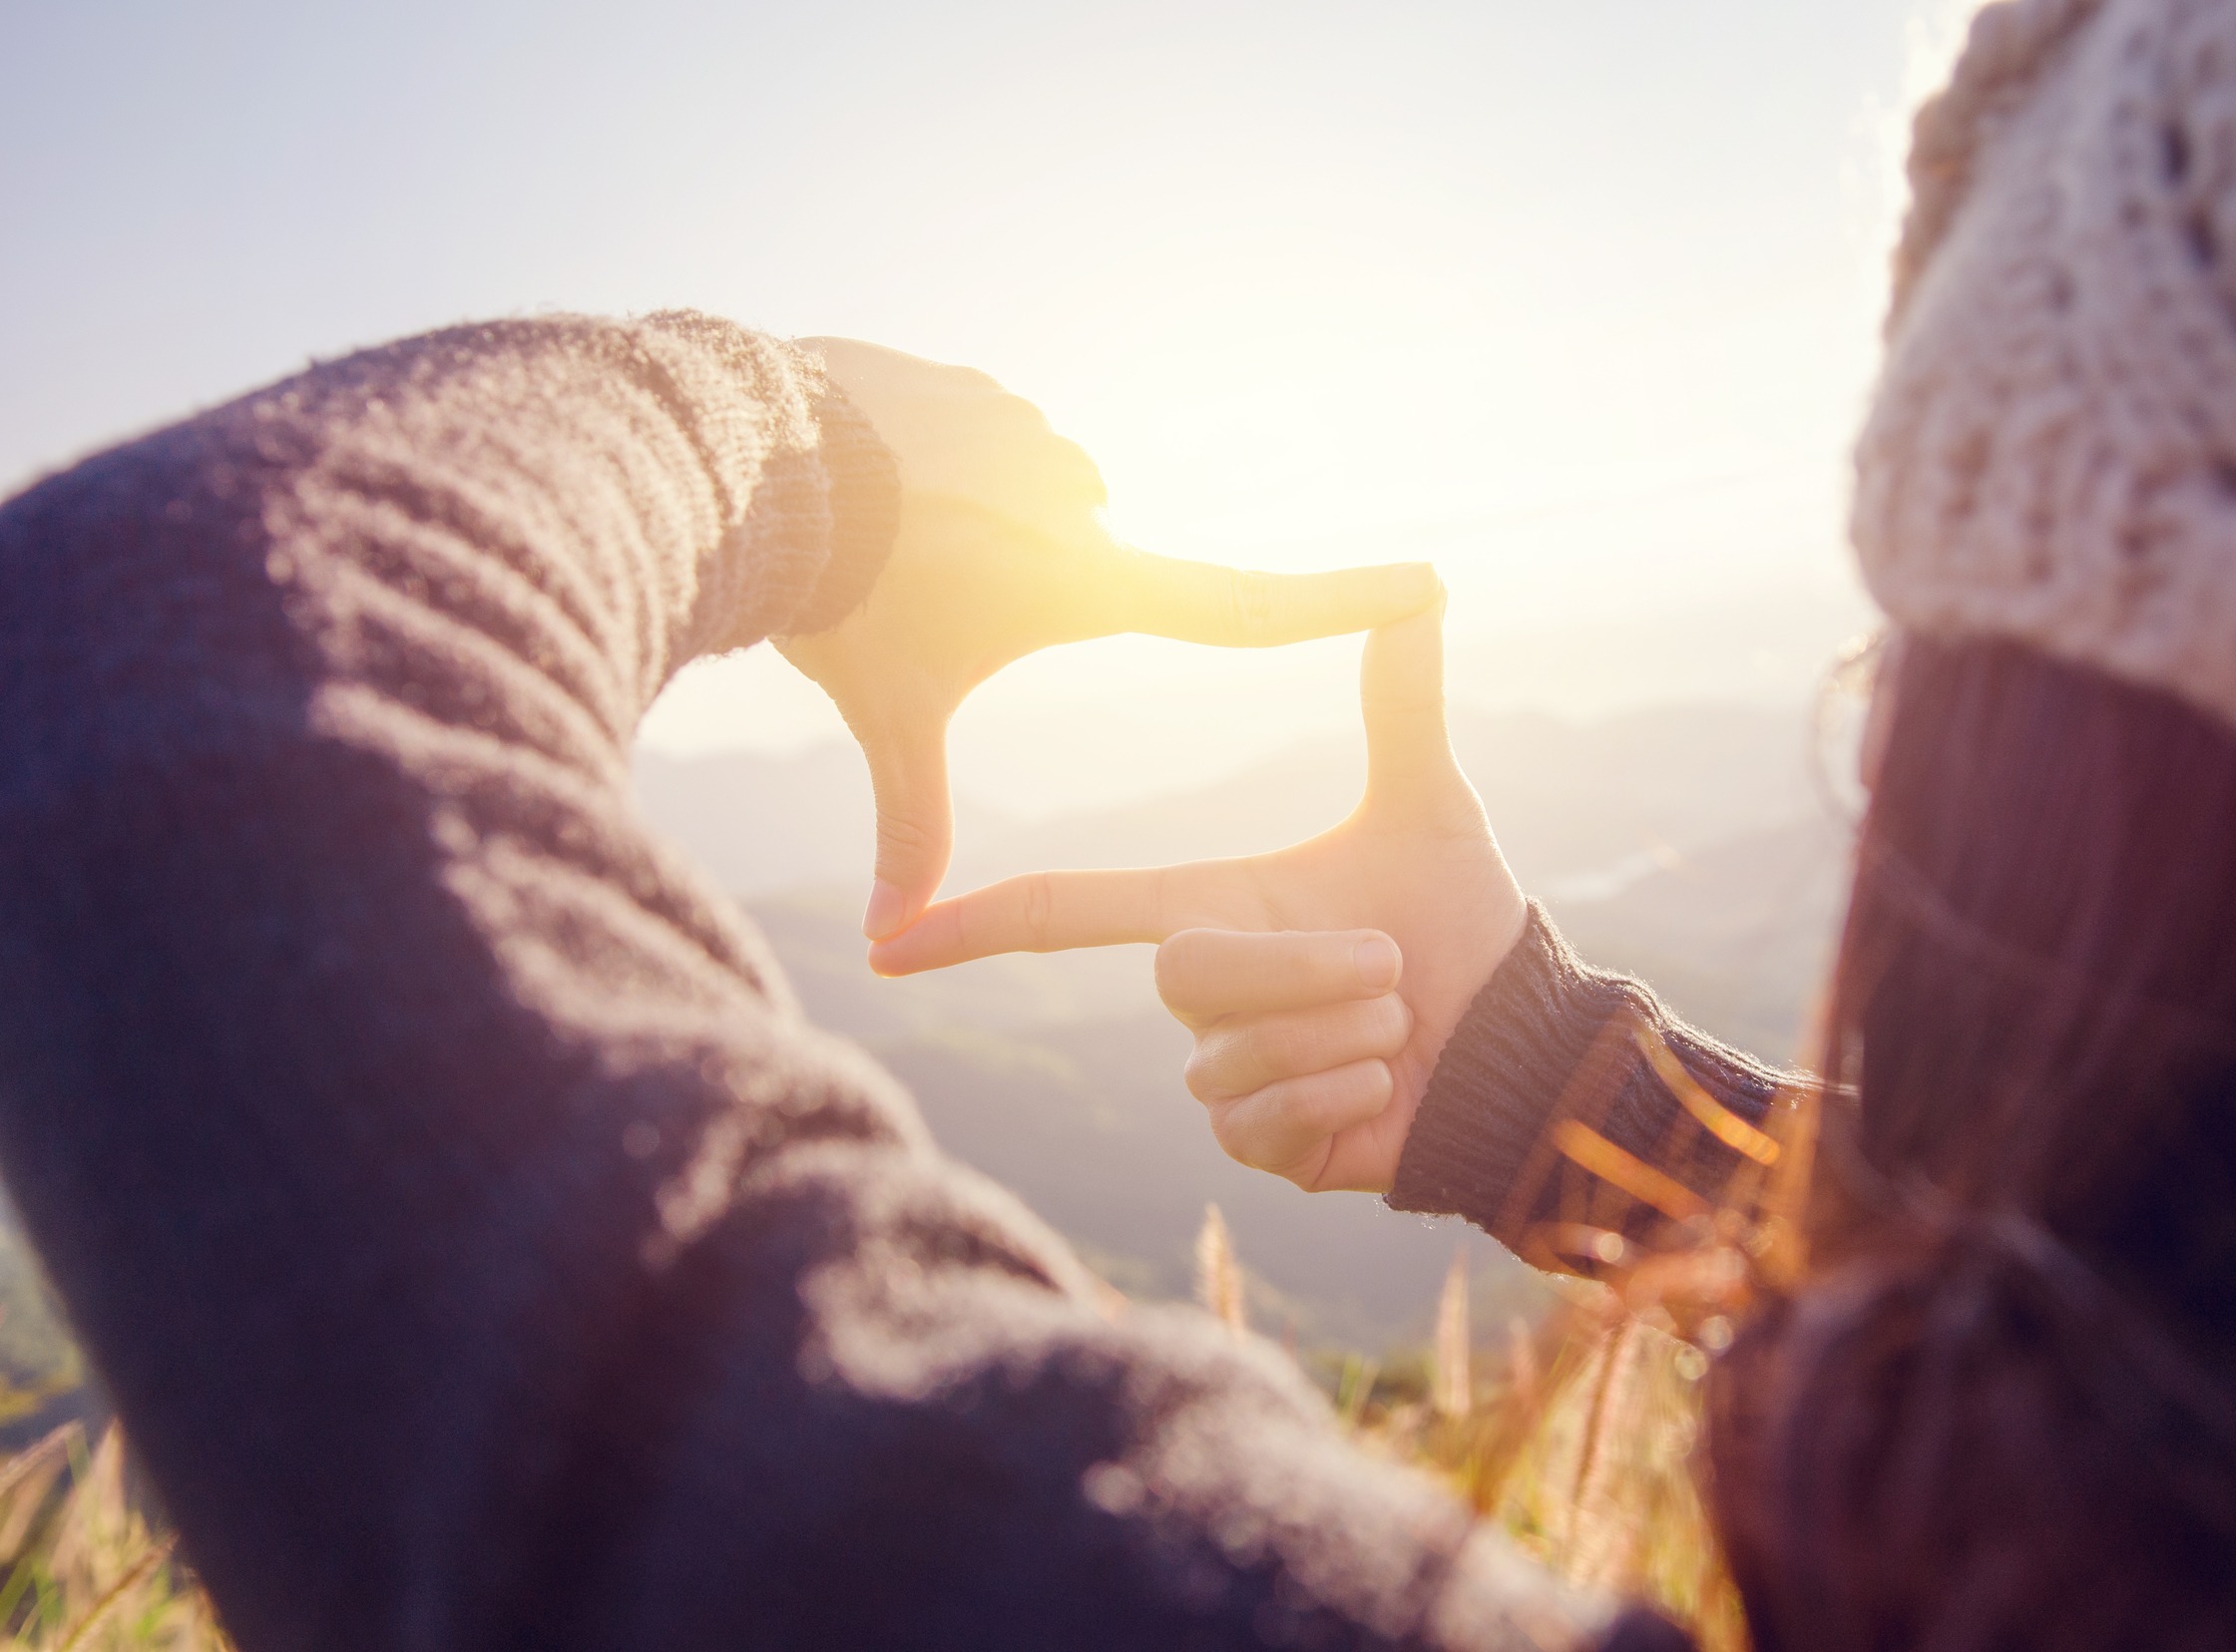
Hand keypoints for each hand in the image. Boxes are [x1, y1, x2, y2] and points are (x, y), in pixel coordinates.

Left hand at [775, 338, 1439, 940]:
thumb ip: (909, 819)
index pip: (1247, 609)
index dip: (1343, 604)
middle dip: (1017, 588)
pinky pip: (974, 439)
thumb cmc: (840, 602)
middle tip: (931, 592)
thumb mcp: (886, 716)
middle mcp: (1087, 499)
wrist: (755, 459)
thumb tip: (893, 941)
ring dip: (972, 525)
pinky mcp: (981, 388)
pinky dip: (934, 468)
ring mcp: (1036, 430)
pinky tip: (872, 479)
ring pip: (1024, 501)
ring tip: (892, 538)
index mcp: (1092, 581)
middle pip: (1085, 568)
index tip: (1427, 584)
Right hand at [868, 605, 1529, 1192]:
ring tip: (1393, 1023)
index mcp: (1210, 905)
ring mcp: (1220, 1075)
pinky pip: (1263, 1123)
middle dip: (1304, 966)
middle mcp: (1199, 992)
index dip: (978, 924)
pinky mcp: (1258, 1146)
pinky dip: (1343, 1094)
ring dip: (1343, 1032)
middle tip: (1388, 963)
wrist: (1517, 1039)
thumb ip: (1401, 704)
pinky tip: (1383, 1084)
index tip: (889, 938)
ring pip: (1232, 1056)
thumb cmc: (1462, 924)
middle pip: (1185, 972)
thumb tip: (1422, 586)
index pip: (1070, 912)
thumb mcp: (1428, 807)